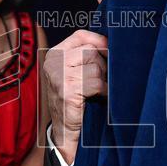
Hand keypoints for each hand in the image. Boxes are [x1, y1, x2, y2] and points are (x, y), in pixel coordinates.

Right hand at [43, 30, 107, 164]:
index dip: (100, 40)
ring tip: (98, 90)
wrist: (67, 131)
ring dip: (103, 80)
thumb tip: (113, 42)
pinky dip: (104, 91)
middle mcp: (53, 63)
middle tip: (101, 80)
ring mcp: (59, 77)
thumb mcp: (76, 71)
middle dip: (103, 65)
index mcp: (54, 54)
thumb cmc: (77, 99)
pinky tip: (99, 98)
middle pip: (91, 51)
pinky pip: (96, 82)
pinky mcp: (68, 91)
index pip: (81, 35)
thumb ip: (87, 54)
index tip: (110, 51)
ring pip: (96, 66)